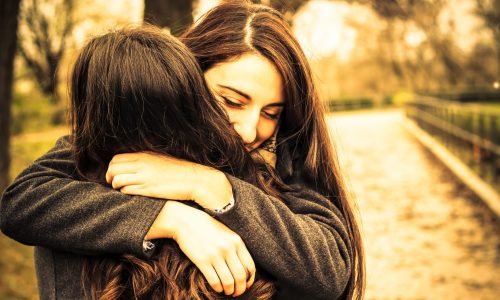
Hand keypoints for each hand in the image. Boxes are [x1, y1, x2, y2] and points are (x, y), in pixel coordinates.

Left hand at [106, 152, 232, 209]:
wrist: (193, 179)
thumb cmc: (178, 170)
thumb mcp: (160, 159)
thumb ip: (145, 160)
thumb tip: (132, 164)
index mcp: (144, 155)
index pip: (116, 159)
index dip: (111, 168)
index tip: (114, 174)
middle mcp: (141, 164)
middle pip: (113, 169)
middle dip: (110, 177)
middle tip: (113, 183)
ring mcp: (144, 177)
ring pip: (117, 180)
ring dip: (116, 186)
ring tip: (122, 190)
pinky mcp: (148, 189)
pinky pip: (127, 191)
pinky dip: (125, 193)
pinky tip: (132, 194)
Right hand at [149, 201, 255, 296]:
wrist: (185, 221)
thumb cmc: (207, 227)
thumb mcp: (226, 233)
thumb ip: (236, 247)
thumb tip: (244, 268)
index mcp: (237, 241)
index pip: (250, 266)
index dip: (250, 279)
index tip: (246, 285)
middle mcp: (228, 248)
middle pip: (240, 276)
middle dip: (240, 288)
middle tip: (237, 293)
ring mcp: (215, 255)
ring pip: (228, 281)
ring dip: (229, 290)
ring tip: (227, 292)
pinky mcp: (202, 260)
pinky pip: (214, 281)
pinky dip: (218, 288)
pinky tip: (217, 288)